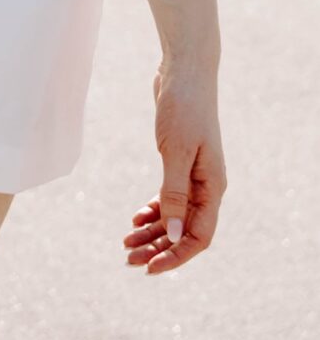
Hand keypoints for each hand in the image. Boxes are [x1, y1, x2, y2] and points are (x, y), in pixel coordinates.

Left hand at [123, 61, 224, 273]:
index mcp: (212, 188)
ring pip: (175, 215)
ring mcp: (194, 175)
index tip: (150, 268)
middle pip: (185, 230)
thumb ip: (175, 194)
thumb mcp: (176, 152)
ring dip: (153, 231)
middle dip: (159, 247)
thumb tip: (175, 236)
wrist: (184, 72)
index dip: (176, 256)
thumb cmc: (183, 108)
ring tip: (126, 243)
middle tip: (128, 259)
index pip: (199, 237)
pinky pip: (169, 197)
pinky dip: (153, 209)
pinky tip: (135, 218)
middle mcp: (206, 186)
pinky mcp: (180, 162)